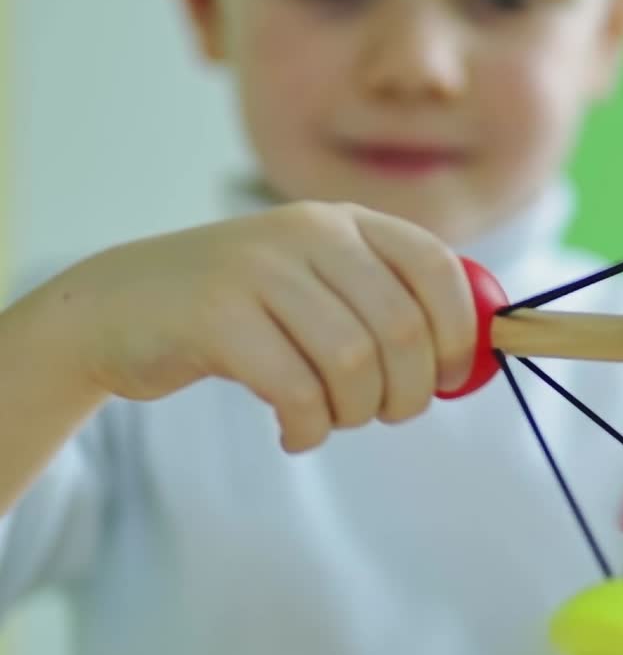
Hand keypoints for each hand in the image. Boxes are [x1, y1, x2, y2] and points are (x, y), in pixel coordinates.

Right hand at [54, 202, 476, 452]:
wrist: (117, 307)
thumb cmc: (241, 311)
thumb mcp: (316, 286)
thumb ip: (386, 306)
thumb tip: (473, 359)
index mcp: (345, 221)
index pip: (436, 266)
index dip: (460, 330)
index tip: (451, 376)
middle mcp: (309, 232)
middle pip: (402, 326)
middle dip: (411, 390)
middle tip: (389, 413)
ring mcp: (260, 268)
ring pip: (354, 361)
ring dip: (357, 412)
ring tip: (334, 420)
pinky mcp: (216, 315)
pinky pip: (295, 388)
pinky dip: (308, 426)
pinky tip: (295, 433)